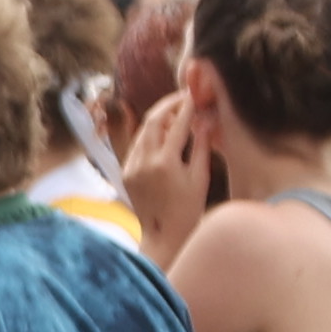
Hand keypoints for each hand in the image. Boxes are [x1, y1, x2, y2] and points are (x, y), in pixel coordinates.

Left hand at [117, 84, 212, 255]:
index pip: (176, 124)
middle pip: (153, 120)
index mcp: (165, 163)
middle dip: (167, 105)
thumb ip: (201, 146)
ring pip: (142, 131)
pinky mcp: (125, 172)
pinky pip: (136, 146)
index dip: (186, 107)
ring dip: (157, 118)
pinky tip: (162, 133)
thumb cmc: (189, 209)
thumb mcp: (200, 177)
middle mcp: (144, 162)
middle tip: (182, 97)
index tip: (194, 96)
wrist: (163, 235)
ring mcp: (131, 167)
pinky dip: (149, 135)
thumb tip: (205, 120)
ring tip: (175, 112)